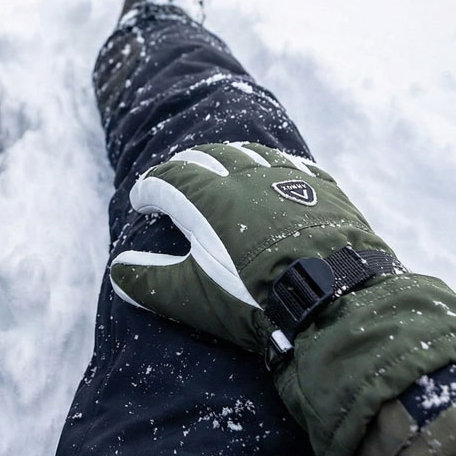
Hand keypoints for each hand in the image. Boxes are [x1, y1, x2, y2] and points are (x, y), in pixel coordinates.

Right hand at [108, 142, 455, 455]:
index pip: (168, 178)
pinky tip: (274, 174)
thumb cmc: (256, 299)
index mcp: (208, 197)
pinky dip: (273, 166)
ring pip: (250, 153)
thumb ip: (151, 281)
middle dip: (184, 166)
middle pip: (206, 157)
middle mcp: (245, 176)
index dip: (149, 189)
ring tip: (220, 168)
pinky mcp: (323, 190)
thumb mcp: (194, 296)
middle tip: (173, 180)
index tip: (140, 202)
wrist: (338, 302)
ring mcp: (288, 179)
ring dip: (227, 158)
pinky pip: (292, 166)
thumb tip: (117, 271)